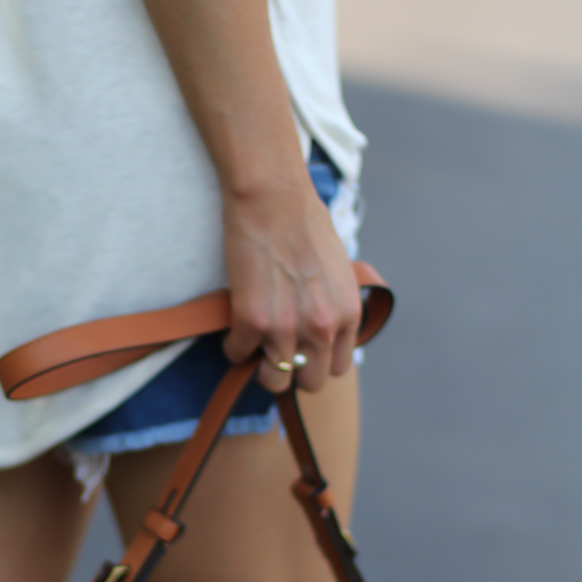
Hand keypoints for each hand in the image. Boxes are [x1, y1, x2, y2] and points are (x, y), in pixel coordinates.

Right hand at [221, 170, 361, 393]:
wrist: (273, 199)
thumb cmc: (305, 223)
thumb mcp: (339, 271)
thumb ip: (335, 305)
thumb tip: (322, 326)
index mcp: (348, 315)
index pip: (336, 368)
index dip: (316, 361)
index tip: (302, 351)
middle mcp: (322, 329)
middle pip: (309, 382)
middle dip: (293, 370)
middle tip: (277, 352)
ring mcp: (286, 329)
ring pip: (274, 381)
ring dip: (261, 367)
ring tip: (254, 348)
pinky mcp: (251, 322)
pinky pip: (238, 354)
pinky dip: (234, 346)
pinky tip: (234, 330)